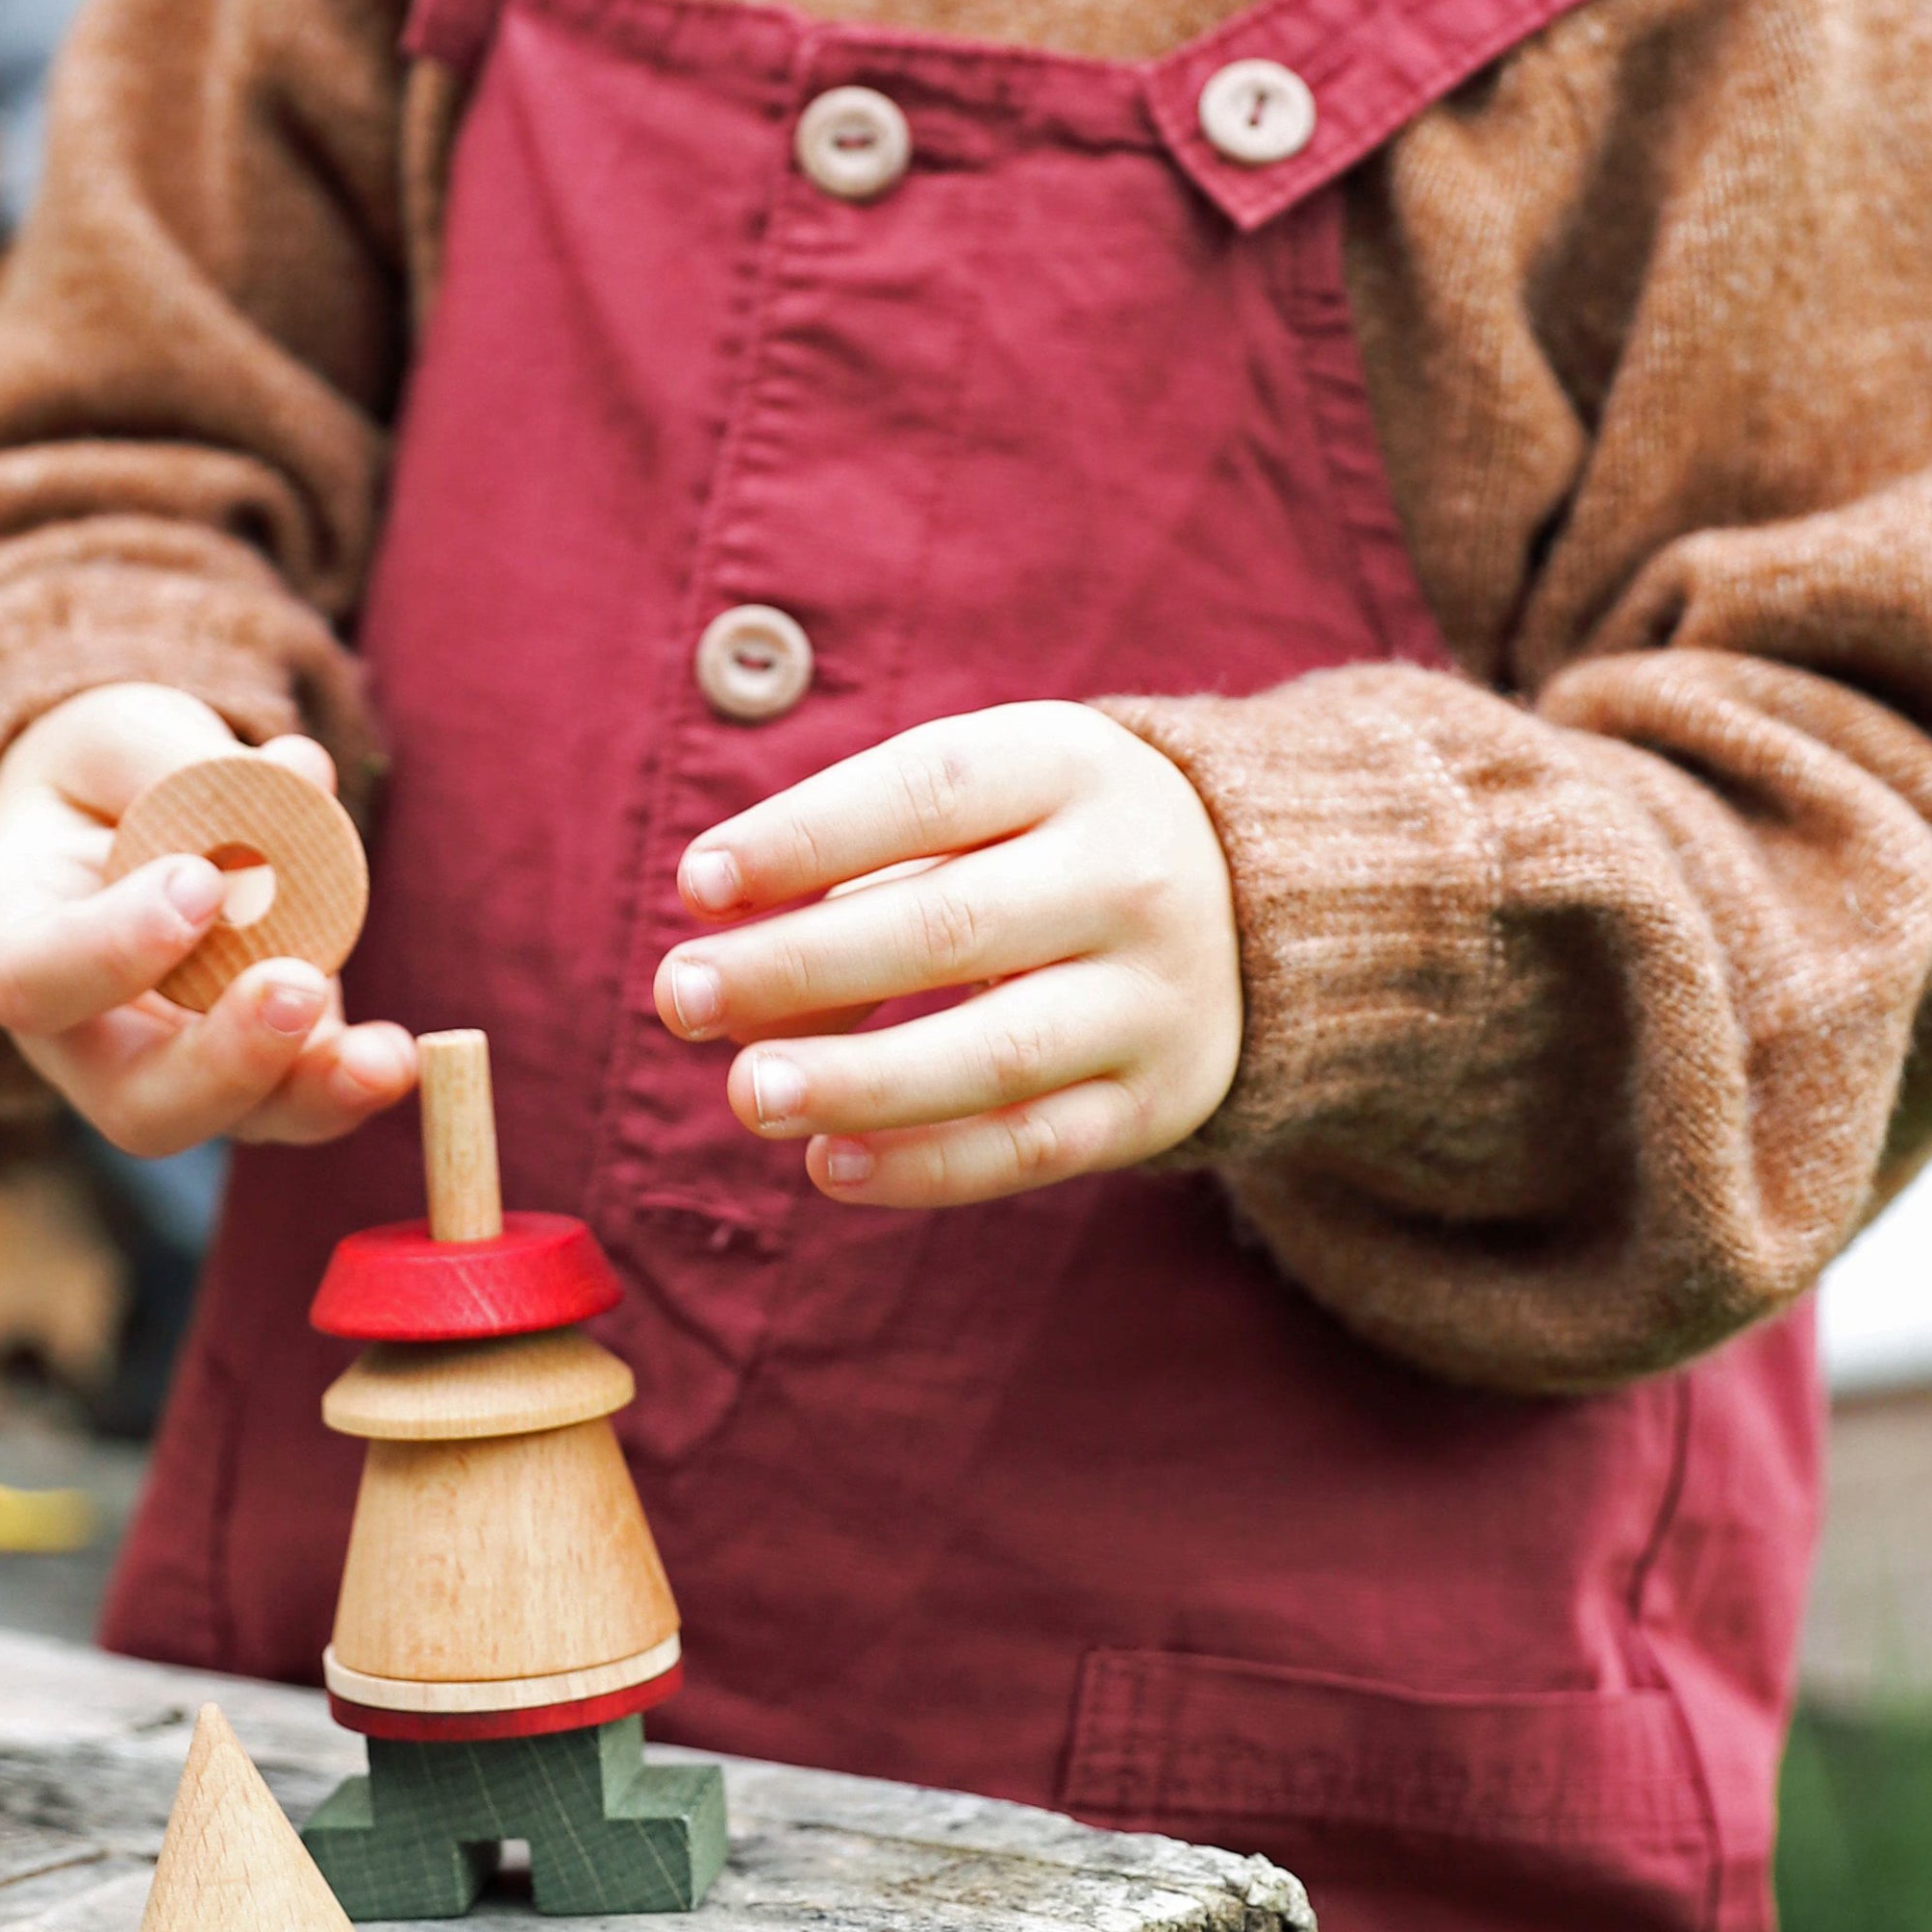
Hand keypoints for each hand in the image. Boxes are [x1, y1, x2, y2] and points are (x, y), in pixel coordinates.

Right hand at [0, 682, 415, 1154]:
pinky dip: (350, 1082)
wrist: (129, 813)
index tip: (199, 885)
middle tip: (294, 988)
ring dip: (311, 1093)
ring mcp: (174, 1063)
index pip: (37, 977)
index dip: (114, 949)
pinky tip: (399, 1053)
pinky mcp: (256, 1064)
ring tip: (384, 1056)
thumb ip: (190, 758)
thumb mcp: (121, 735)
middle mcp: (84, 1032)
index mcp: (13, 936)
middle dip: (224, 1062)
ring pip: (230, 1118)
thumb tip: (301, 780)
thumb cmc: (108, 772)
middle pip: (136, 1100)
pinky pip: (298, 1098)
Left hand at [653, 703, 1241, 1208]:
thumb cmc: (1043, 840)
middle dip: (800, 965)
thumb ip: (854, 871)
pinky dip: (925, 1165)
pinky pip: (1032, 1146)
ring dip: (857, 1081)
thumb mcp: (978, 806)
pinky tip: (827, 1164)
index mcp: (1068, 766)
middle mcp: (1126, 876)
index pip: (927, 790)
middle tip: (679, 996)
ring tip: (746, 1093)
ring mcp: (1150, 996)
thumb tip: (730, 969)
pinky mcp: (1155, 1100)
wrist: (1253, 905)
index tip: (696, 885)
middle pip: (949, 927)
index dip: (805, 837)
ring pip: (994, 1053)